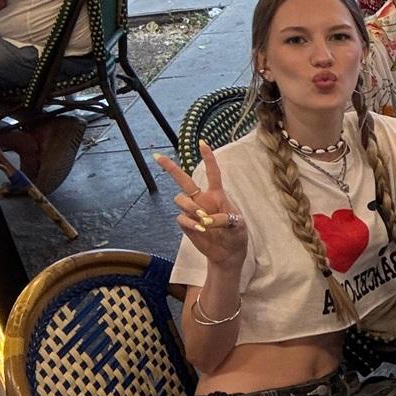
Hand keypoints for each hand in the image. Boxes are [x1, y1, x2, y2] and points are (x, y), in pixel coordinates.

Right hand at [154, 144, 247, 270]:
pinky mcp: (186, 224)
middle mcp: (202, 199)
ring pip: (180, 199)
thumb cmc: (236, 235)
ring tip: (203, 217)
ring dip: (189, 206)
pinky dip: (190, 222)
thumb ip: (226, 218)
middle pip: (184, 180)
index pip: (213, 173)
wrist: (228, 253)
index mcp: (218, 195)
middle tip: (157, 156)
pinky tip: (201, 229)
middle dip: (171, 168)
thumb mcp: (239, 225)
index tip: (203, 142)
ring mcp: (192, 211)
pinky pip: (181, 218)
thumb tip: (207, 218)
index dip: (208, 158)